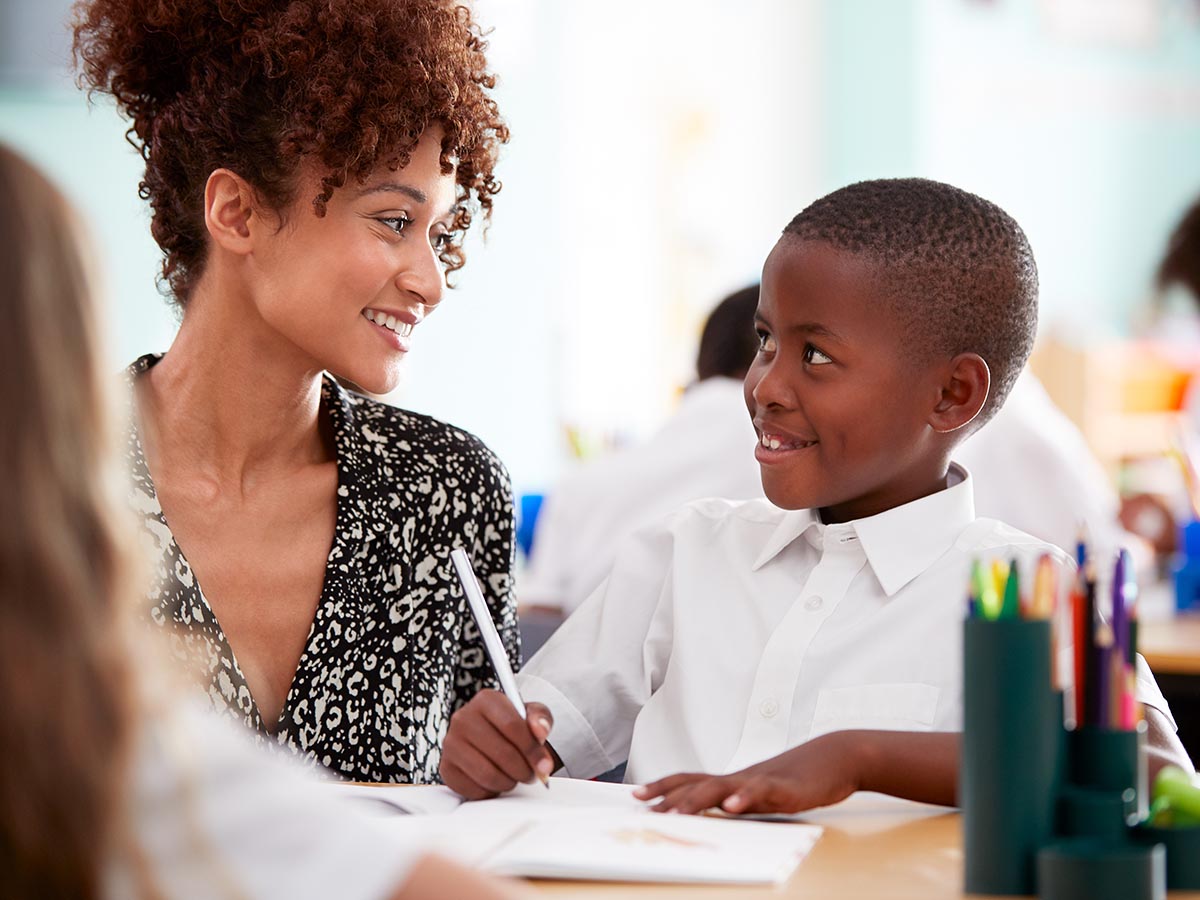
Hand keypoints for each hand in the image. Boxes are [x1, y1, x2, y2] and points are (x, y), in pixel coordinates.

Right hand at [439, 690, 555, 798]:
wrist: (490, 737)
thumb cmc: (511, 725)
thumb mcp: (531, 714)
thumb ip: (540, 718)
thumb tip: (539, 731)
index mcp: (486, 700)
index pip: (513, 726)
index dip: (532, 750)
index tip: (543, 764)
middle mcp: (463, 718)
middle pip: (503, 754)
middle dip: (524, 770)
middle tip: (531, 774)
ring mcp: (451, 743)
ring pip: (488, 775)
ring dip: (509, 782)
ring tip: (514, 777)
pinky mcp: (446, 768)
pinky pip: (474, 790)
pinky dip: (490, 791)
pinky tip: (495, 780)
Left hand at [634, 732, 859, 815]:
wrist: (835, 758)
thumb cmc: (798, 777)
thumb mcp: (762, 792)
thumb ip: (738, 800)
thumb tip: (714, 813)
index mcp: (734, 780)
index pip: (690, 780)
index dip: (663, 786)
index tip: (637, 795)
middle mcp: (740, 777)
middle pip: (697, 784)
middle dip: (669, 796)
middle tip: (645, 808)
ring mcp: (761, 780)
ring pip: (722, 787)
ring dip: (696, 800)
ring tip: (675, 813)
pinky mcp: (784, 787)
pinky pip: (761, 791)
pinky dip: (744, 798)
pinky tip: (731, 807)